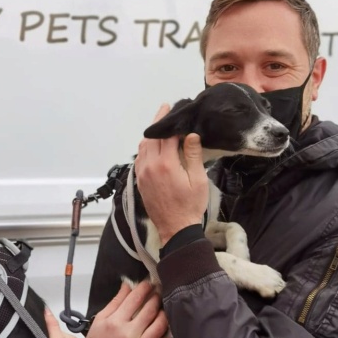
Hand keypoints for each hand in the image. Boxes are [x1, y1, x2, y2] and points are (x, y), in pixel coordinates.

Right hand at [83, 280, 171, 337]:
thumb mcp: (100, 319)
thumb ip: (115, 302)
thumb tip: (128, 285)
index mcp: (115, 322)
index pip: (135, 299)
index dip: (145, 288)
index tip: (149, 284)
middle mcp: (127, 335)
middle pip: (150, 310)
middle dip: (156, 298)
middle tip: (159, 293)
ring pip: (159, 327)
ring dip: (164, 315)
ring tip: (163, 311)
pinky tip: (167, 336)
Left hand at [135, 104, 207, 245]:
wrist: (176, 229)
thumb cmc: (190, 206)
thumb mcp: (198, 180)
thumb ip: (193, 155)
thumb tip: (190, 134)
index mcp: (166, 164)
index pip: (166, 135)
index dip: (171, 120)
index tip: (175, 108)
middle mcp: (150, 166)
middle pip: (151, 137)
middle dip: (158, 122)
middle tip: (165, 109)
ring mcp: (142, 174)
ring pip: (143, 147)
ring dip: (151, 135)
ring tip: (160, 125)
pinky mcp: (139, 181)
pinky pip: (139, 158)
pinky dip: (145, 147)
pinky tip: (153, 145)